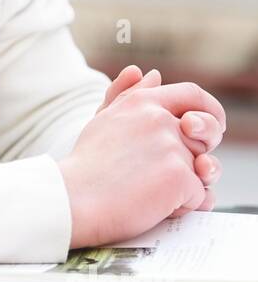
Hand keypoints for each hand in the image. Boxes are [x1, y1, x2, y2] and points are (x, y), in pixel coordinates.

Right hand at [96, 66, 222, 214]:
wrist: (72, 201)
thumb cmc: (85, 166)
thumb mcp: (104, 122)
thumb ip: (128, 95)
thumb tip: (152, 74)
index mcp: (143, 102)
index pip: (192, 94)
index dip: (209, 111)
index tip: (205, 131)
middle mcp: (159, 119)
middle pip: (204, 137)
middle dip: (194, 157)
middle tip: (168, 171)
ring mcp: (170, 147)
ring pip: (202, 170)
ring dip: (184, 185)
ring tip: (151, 191)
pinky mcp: (178, 177)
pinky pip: (200, 196)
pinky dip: (182, 207)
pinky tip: (153, 206)